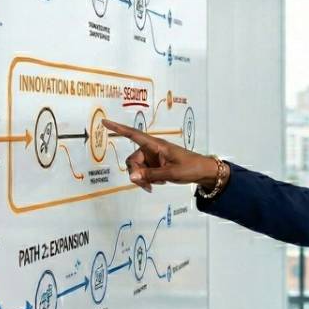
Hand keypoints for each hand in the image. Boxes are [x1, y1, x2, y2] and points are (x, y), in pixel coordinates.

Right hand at [101, 120, 220, 192]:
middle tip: (146, 186)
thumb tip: (131, 176)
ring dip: (142, 179)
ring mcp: (153, 158)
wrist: (203, 172)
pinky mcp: (155, 165)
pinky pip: (143, 173)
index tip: (105, 122)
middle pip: (132, 160)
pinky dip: (147, 180)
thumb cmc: (190, 167)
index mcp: (156, 145)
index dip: (118, 128)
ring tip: (154, 186)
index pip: (134, 135)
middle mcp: (151, 149)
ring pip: (136, 168)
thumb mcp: (171, 173)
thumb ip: (151, 175)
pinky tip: (157, 184)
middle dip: (136, 174)